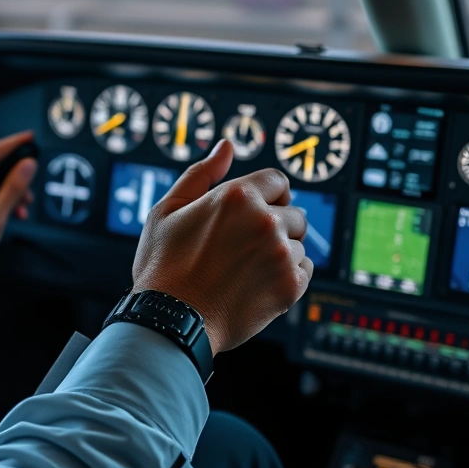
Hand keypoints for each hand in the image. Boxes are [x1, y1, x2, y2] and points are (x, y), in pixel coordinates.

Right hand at [132, 139, 312, 355]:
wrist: (171, 320)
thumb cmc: (163, 267)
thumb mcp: (168, 210)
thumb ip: (202, 173)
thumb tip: (227, 147)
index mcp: (237, 196)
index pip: (279, 180)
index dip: (269, 194)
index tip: (259, 210)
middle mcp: (265, 221)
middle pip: (294, 213)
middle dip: (275, 226)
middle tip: (244, 248)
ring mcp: (280, 254)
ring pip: (299, 245)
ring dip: (280, 254)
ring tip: (246, 270)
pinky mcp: (289, 286)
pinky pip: (305, 271)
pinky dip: (288, 277)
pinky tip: (258, 284)